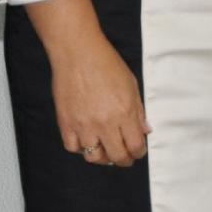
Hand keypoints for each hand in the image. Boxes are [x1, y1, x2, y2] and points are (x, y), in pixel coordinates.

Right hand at [29, 0, 149, 166]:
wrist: (77, 52)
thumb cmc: (106, 63)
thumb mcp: (131, 84)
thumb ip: (139, 111)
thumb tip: (145, 131)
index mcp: (125, 112)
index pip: (135, 146)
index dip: (139, 153)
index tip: (138, 151)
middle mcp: (105, 123)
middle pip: (117, 157)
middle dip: (124, 160)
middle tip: (124, 157)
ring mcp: (84, 125)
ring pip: (94, 157)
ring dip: (102, 157)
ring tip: (105, 149)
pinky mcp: (66, 123)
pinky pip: (73, 147)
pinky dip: (81, 147)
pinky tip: (86, 139)